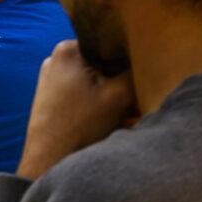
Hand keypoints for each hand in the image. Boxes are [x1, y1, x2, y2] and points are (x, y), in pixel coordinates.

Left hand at [17, 41, 138, 179]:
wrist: (48, 161)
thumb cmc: (81, 126)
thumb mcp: (120, 94)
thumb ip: (138, 68)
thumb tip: (153, 53)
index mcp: (68, 50)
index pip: (111, 40)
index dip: (131, 55)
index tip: (142, 71)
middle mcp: (56, 59)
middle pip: (103, 61)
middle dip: (122, 77)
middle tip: (135, 96)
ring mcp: (51, 78)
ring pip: (97, 78)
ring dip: (113, 93)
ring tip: (125, 112)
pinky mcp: (52, 96)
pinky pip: (85, 92)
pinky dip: (100, 102)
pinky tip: (113, 119)